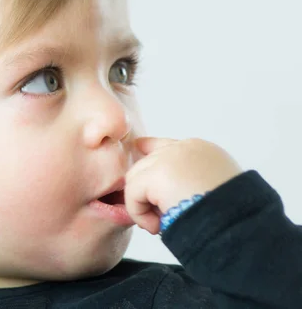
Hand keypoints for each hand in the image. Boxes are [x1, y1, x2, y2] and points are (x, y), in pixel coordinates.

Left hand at [125, 137, 242, 233]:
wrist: (240, 226)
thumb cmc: (232, 217)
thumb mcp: (214, 190)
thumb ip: (189, 182)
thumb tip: (164, 192)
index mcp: (200, 150)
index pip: (163, 145)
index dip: (148, 152)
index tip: (139, 153)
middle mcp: (184, 148)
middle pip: (144, 164)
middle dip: (145, 192)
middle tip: (160, 219)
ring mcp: (169, 158)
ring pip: (136, 180)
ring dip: (143, 207)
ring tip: (161, 226)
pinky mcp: (156, 175)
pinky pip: (132, 194)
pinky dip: (140, 215)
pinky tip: (157, 227)